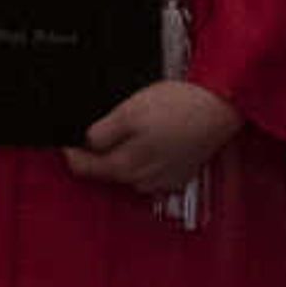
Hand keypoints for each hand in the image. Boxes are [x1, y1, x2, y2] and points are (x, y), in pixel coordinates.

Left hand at [66, 78, 240, 195]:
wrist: (220, 107)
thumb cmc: (180, 107)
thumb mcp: (129, 112)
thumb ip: (103, 132)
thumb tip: (86, 143)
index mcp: (127, 166)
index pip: (86, 169)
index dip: (71, 153)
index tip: (65, 141)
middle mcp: (143, 180)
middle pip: (108, 171)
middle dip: (96, 155)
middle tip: (90, 135)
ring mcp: (164, 179)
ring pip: (131, 172)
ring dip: (122, 156)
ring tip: (124, 134)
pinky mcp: (181, 173)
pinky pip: (153, 170)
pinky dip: (146, 158)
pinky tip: (152, 141)